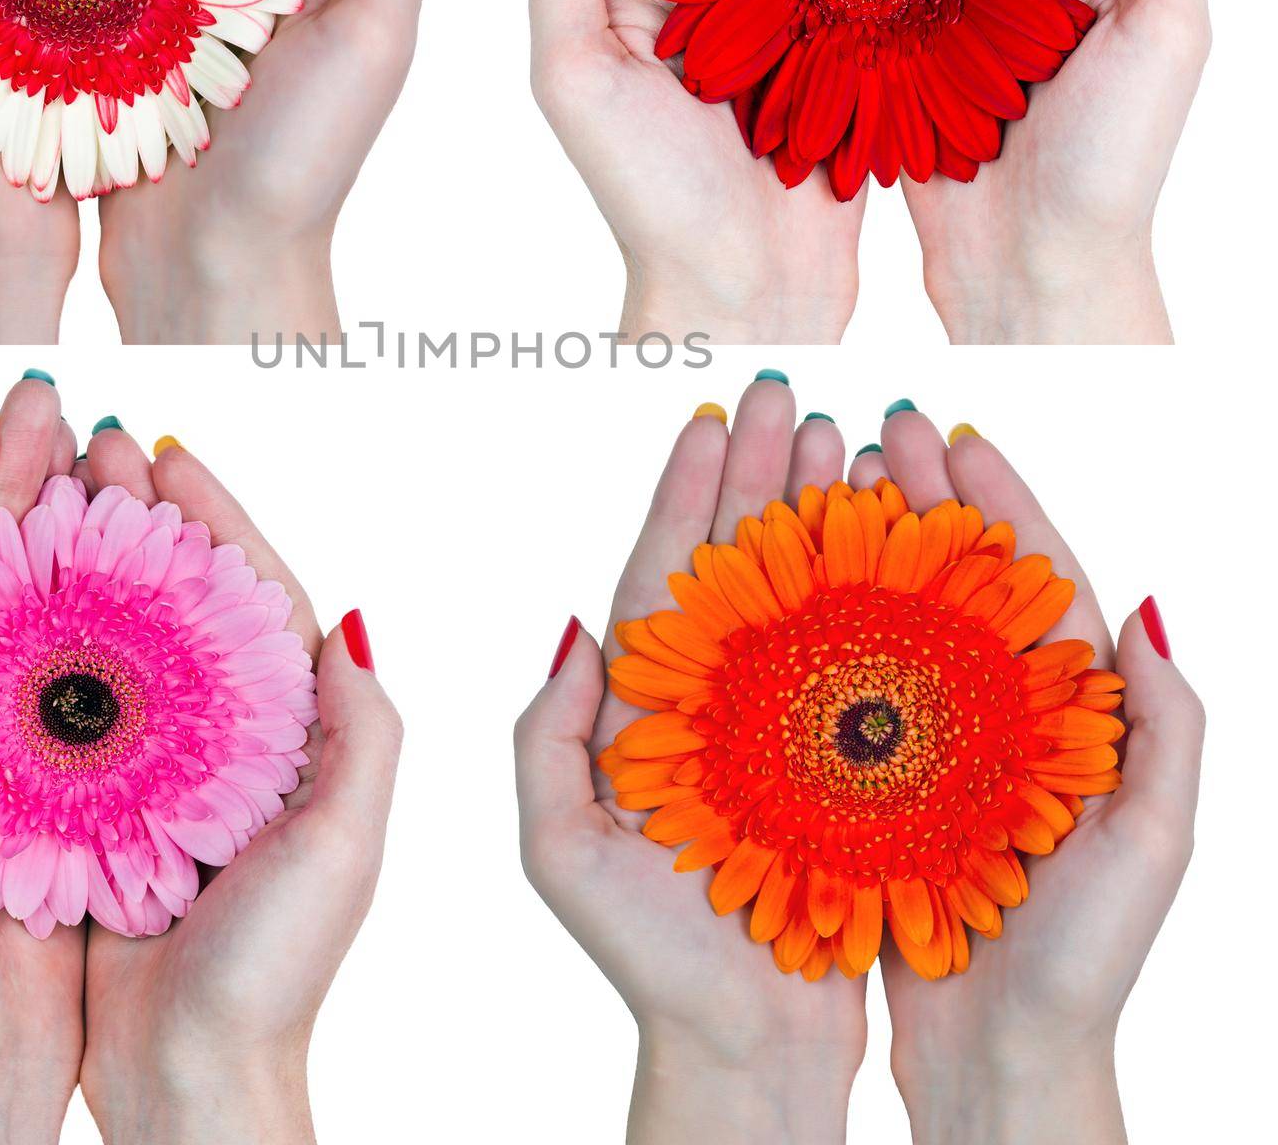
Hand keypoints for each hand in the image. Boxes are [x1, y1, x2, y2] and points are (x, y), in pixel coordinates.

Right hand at [73, 424, 400, 1143]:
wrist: (198, 1081)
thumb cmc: (281, 968)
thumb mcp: (346, 844)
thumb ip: (364, 731)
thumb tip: (351, 620)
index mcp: (293, 729)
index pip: (255, 593)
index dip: (216, 517)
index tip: (171, 452)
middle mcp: (230, 735)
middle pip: (183, 598)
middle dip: (144, 520)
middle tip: (96, 446)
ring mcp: (164, 766)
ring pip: (125, 638)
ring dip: (91, 565)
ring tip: (51, 494)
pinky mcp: (105, 805)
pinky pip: (77, 707)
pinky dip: (52, 649)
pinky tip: (13, 603)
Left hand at [514, 377, 866, 1142]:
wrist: (743, 1047)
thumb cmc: (646, 955)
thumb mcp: (562, 845)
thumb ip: (551, 734)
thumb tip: (574, 627)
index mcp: (644, 704)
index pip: (664, 571)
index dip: (685, 493)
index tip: (709, 417)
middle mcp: (712, 698)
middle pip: (736, 562)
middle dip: (760, 478)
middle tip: (791, 396)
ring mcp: (778, 722)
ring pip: (800, 594)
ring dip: (818, 514)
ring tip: (846, 439)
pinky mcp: (839, 759)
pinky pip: (858, 657)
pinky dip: (873, 591)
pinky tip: (893, 535)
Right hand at [844, 407, 1202, 1143]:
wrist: (1003, 1059)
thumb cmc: (1086, 961)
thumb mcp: (1153, 845)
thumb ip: (1165, 729)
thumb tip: (1149, 609)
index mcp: (1070, 714)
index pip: (1036, 580)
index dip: (1001, 505)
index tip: (960, 438)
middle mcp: (998, 713)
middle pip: (959, 580)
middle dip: (925, 501)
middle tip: (879, 431)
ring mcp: (935, 741)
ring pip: (898, 618)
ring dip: (869, 547)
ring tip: (833, 481)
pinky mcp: (878, 780)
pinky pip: (850, 685)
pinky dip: (827, 627)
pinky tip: (794, 585)